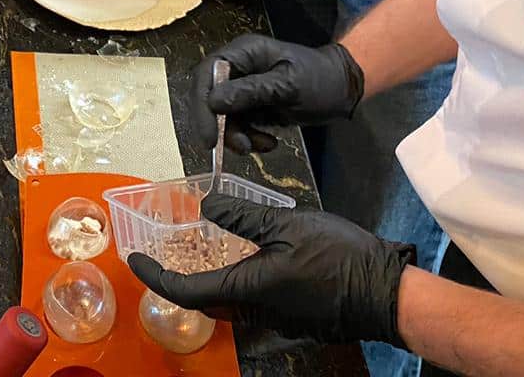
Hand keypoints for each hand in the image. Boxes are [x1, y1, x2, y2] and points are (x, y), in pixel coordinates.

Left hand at [128, 194, 414, 345]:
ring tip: (195, 249)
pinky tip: (239, 258)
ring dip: (206, 280)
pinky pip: (250, 302)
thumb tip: (204, 205)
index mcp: (247, 290)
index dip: (155, 276)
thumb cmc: (339, 257)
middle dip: (177, 279)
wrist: (387, 294)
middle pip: (203, 302)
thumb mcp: (288, 225)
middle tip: (161, 252)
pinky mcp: (292, 316)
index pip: (186, 291)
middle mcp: (255, 311)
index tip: (135, 259)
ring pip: (227, 302)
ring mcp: (275, 319)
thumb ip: (243, 217)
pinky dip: (233, 282)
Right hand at [190, 34, 363, 153]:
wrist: (344, 89)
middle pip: (209, 97)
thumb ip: (251, 91)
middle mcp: (238, 68)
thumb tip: (213, 102)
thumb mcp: (288, 85)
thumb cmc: (320, 79)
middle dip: (219, 125)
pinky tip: (269, 143)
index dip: (202, 105)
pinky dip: (250, 138)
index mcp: (244, 53)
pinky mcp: (251, 106)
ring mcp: (243, 88)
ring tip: (262, 145)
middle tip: (234, 148)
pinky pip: (238, 125)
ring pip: (222, 116)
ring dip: (238, 136)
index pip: (207, 74)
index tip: (209, 137)